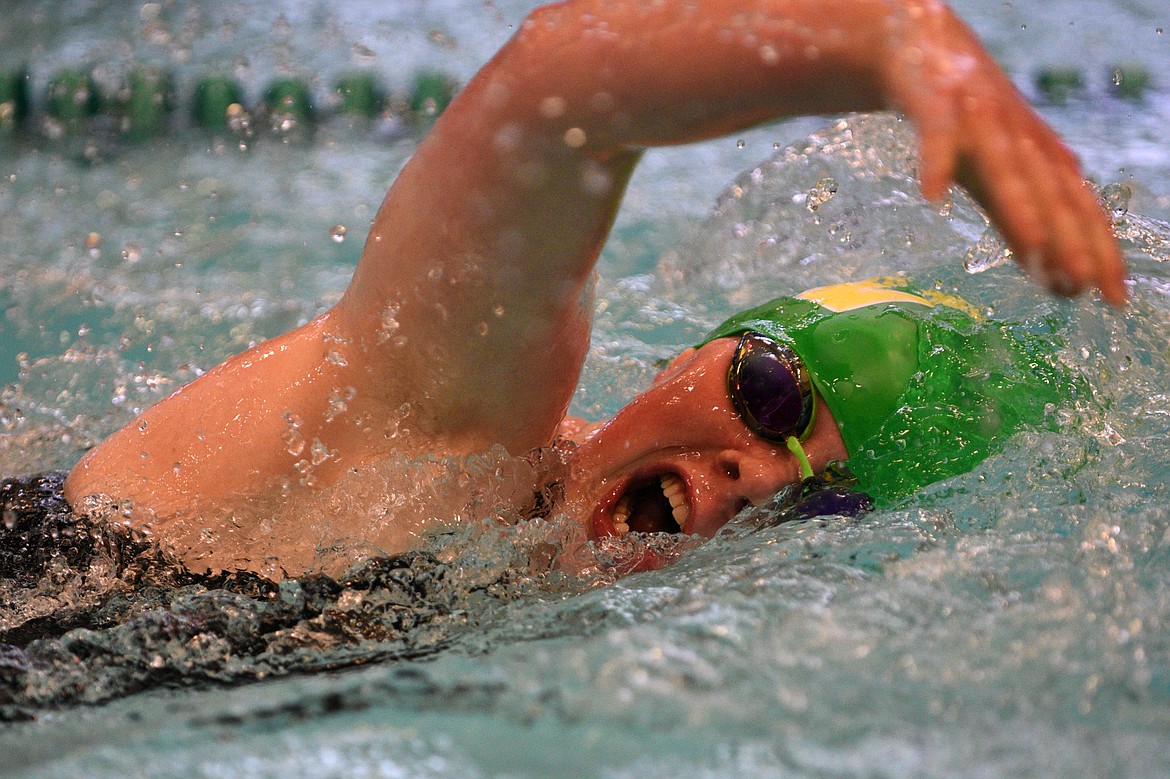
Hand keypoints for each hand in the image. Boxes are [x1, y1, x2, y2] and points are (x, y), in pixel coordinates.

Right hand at [881, 0, 1125, 303]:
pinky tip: (931, 196)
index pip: (1080, 209)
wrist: (919, 43)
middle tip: (1086, 284)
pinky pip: (937, 133)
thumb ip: (1020, 223)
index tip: (1113, 298)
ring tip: (1035, 248)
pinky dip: (936, 161)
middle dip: (1072, 238)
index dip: (1100, 251)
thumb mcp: (995, 175)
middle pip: (1052, 192)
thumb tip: (1053, 281)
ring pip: (1005, 164)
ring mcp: (980, 114)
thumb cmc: (962, 118)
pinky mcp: (936, 99)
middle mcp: (1021, 134)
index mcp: (1041, 155)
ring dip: (1021, 205)